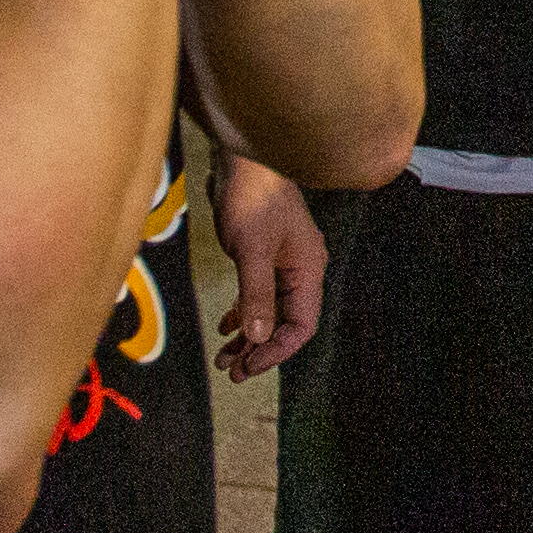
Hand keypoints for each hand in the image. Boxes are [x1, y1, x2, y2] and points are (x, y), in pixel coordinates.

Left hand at [209, 152, 325, 378]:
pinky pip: (260, 295)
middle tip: (233, 371)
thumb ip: (256, 295)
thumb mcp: (251, 250)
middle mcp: (301, 270)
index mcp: (308, 270)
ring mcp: (283, 263)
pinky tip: (227, 326)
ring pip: (271, 311)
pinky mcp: (265, 255)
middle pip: (286, 323)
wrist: (241, 160)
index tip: (249, 366)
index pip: (301, 326)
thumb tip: (257, 338)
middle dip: (260, 350)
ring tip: (225, 358)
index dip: (276, 351)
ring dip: (249, 336)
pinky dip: (245, 313)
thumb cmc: (252, 197)